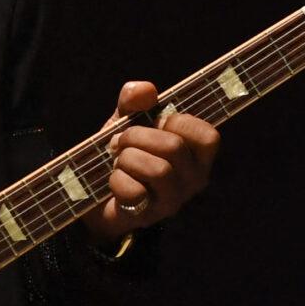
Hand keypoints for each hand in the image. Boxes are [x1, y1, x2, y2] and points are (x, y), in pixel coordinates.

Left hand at [76, 80, 219, 242]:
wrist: (96, 192)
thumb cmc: (123, 153)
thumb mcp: (127, 121)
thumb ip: (135, 101)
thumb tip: (145, 89)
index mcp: (197, 155)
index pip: (208, 136)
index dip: (177, 122)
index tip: (157, 123)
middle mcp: (193, 180)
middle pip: (174, 147)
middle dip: (138, 137)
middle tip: (123, 141)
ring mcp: (174, 201)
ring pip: (158, 170)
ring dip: (126, 158)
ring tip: (118, 161)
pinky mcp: (149, 216)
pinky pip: (135, 191)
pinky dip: (116, 181)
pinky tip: (114, 181)